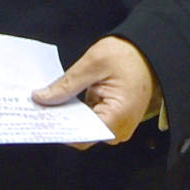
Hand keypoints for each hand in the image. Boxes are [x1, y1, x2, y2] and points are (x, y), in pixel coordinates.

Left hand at [33, 37, 157, 146]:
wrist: (151, 52)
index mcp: (117, 117)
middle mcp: (120, 129)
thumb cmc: (129, 56)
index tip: (39, 118)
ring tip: (49, 102)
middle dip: (60, 122)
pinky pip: (92, 123)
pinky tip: (65, 101)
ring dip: (68, 117)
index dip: (58, 129)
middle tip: (39, 106)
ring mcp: (119, 127)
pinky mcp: (116, 121)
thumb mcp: (94, 63)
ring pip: (85, 130)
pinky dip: (78, 114)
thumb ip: (66, 84)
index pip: (80, 137)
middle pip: (81, 135)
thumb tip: (41, 98)